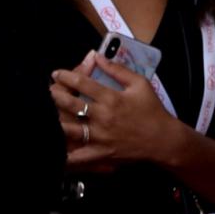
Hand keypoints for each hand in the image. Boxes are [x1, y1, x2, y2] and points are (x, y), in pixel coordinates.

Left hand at [50, 50, 179, 174]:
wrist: (164, 140)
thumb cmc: (153, 111)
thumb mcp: (140, 84)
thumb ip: (117, 69)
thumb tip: (97, 56)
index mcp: (111, 98)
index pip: (81, 82)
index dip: (65, 75)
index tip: (57, 73)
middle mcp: (103, 116)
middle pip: (69, 103)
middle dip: (55, 94)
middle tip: (50, 91)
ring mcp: (101, 136)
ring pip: (69, 128)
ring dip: (56, 119)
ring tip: (50, 114)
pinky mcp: (102, 153)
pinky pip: (79, 156)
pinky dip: (66, 155)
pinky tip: (56, 151)